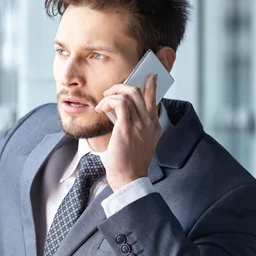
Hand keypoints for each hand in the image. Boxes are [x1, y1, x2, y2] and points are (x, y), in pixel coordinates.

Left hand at [95, 75, 161, 191]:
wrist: (129, 178)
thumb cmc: (129, 163)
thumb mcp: (138, 142)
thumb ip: (134, 126)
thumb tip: (118, 112)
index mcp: (154, 127)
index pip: (154, 99)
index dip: (151, 86)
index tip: (149, 77)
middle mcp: (150, 123)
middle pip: (140, 92)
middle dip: (121, 86)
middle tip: (109, 92)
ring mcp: (140, 124)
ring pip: (129, 94)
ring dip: (111, 95)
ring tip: (102, 104)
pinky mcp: (127, 127)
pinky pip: (120, 103)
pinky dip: (109, 101)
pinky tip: (101, 109)